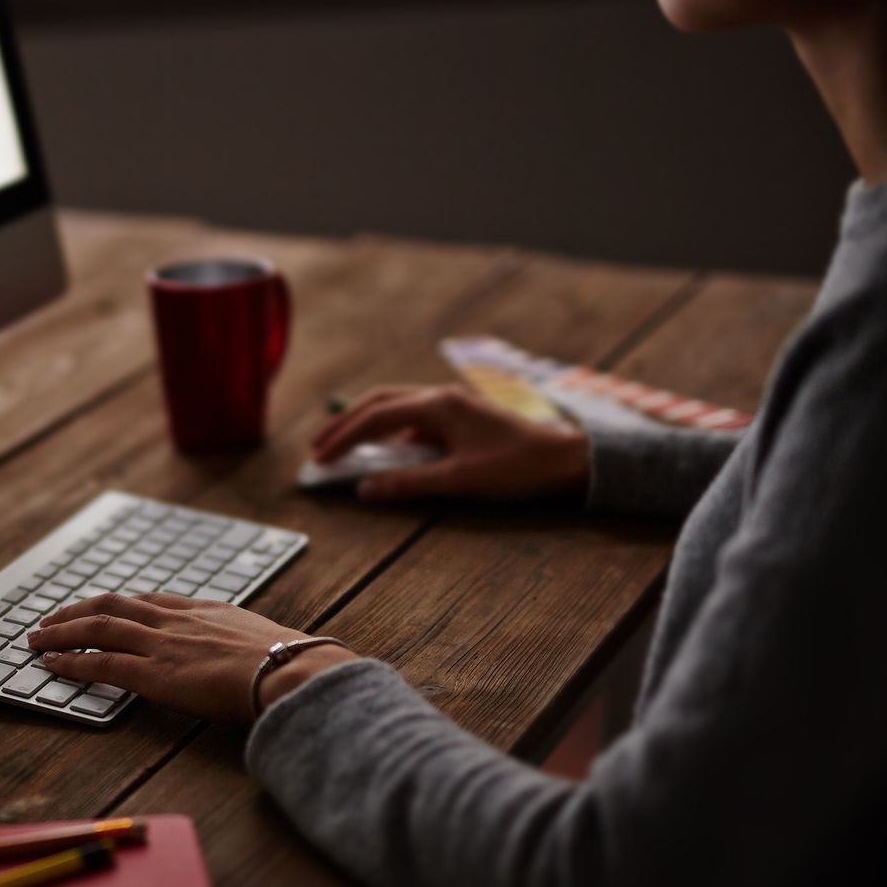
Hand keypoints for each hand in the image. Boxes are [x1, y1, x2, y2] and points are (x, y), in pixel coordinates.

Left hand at [26, 592, 357, 724]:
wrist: (293, 671)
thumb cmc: (290, 664)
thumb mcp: (262, 640)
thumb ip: (242, 644)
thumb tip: (251, 656)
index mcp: (203, 610)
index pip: (148, 601)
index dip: (116, 605)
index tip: (97, 607)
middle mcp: (176, 621)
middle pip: (112, 606)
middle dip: (76, 611)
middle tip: (50, 620)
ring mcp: (162, 645)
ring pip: (97, 628)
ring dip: (62, 633)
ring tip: (38, 639)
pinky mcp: (154, 674)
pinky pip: (101, 664)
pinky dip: (71, 663)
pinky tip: (52, 665)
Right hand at [313, 384, 589, 502]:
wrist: (567, 459)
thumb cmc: (518, 467)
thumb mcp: (461, 480)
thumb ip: (410, 483)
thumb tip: (365, 489)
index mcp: (439, 405)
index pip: (376, 417)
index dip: (343, 438)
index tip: (319, 458)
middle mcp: (441, 397)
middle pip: (380, 402)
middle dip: (345, 424)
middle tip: (319, 447)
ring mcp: (452, 406)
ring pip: (396, 406)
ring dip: (366, 424)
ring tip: (343, 446)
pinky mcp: (460, 418)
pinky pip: (413, 418)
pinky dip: (390, 432)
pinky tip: (385, 453)